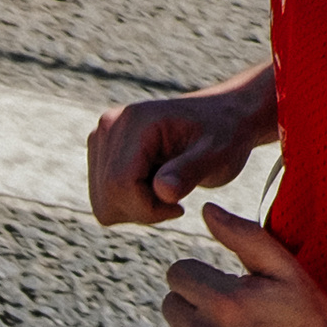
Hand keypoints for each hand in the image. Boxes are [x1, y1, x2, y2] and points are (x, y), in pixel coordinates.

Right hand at [91, 72, 275, 225]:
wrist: (224, 117)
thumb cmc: (226, 134)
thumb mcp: (218, 152)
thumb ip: (190, 171)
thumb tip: (164, 191)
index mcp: (133, 122)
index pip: (119, 185)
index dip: (147, 208)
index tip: (179, 207)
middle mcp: (108, 128)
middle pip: (107, 199)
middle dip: (143, 209)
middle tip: (176, 198)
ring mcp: (100, 141)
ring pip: (103, 205)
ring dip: (138, 208)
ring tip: (168, 187)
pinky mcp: (99, 155)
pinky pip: (104, 201)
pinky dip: (131, 204)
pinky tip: (155, 185)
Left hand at [161, 206, 326, 326]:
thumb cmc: (310, 321)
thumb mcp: (287, 271)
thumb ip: (245, 236)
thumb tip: (206, 210)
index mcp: (224, 301)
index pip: (177, 274)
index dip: (202, 277)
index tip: (225, 287)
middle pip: (170, 305)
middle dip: (196, 304)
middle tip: (234, 317)